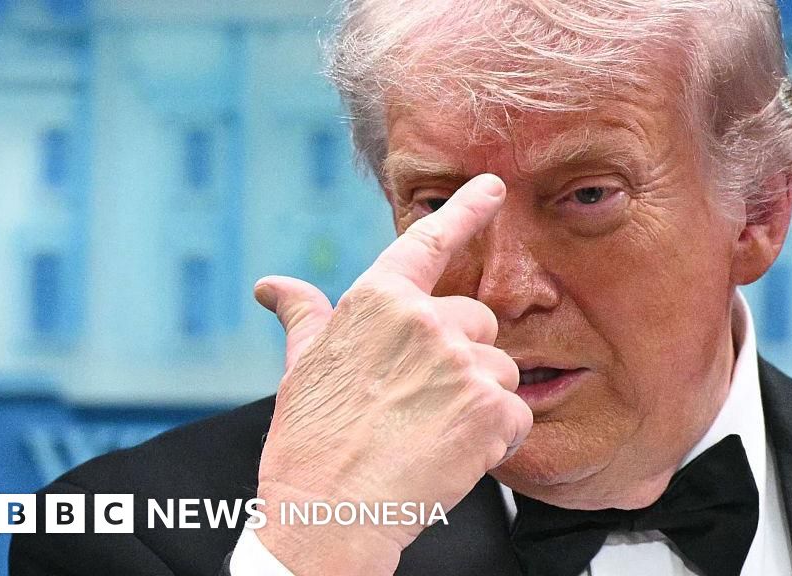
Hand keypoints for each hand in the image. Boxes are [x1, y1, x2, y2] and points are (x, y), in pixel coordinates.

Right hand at [252, 174, 532, 575]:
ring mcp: (460, 364)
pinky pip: (516, 413)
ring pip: (501, 370)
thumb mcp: (301, 370)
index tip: (493, 187)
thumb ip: (304, 318)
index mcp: (377, 302)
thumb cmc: (310, 445)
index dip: (465, 210)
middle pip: (478, 323)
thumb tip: (274, 287)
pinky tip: (454, 455)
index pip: (428, 243)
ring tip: (432, 434)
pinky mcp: (489, 409)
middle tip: (422, 402)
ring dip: (480, 402)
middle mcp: (424, 322)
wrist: (328, 517)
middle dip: (463, 359)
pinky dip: (496, 438)